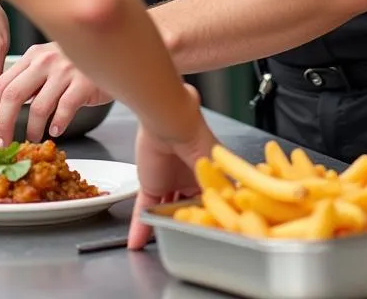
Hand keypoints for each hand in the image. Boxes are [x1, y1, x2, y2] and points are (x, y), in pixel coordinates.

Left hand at [0, 43, 111, 146]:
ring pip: (38, 106)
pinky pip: (65, 109)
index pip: (0, 84)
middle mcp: (46, 59)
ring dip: (31, 129)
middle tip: (0, 144)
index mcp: (33, 56)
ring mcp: (66, 69)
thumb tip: (1, 113)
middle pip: (11, 95)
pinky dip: (57, 124)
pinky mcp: (85, 82)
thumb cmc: (80, 66)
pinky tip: (56, 131)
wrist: (117, 54)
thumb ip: (29, 82)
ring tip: (32, 139)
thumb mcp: (50, 66)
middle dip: (2, 124)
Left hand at [128, 86, 217, 249]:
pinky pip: (145, 209)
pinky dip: (140, 226)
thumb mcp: (213, 168)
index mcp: (209, 175)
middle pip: (187, 209)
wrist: (170, 121)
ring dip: (164, 227)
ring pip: (166, 211)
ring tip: (167, 244)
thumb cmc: (197, 137)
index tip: (209, 236)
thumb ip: (219, 190)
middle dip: (187, 226)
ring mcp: (169, 183)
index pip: (211, 204)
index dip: (209, 220)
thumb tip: (229, 211)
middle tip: (188, 242)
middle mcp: (189, 180)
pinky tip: (137, 243)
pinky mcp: (150, 185)